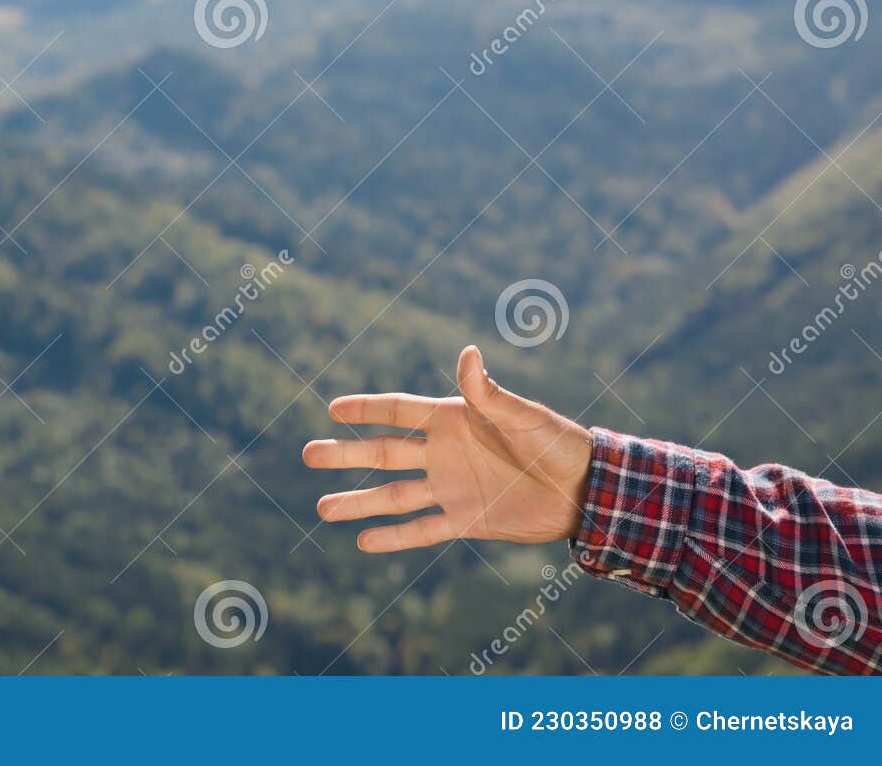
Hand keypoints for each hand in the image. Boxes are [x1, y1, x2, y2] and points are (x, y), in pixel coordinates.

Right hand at [304, 345, 593, 551]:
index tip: (332, 408)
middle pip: (383, 453)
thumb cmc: (557, 442)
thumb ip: (489, 393)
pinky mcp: (464, 520)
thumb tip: (468, 354)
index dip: (366, 409)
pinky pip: (421, 529)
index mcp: (453, 419)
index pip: (398, 411)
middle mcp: (443, 452)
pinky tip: (363, 541)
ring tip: (322, 507)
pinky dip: (394, 537)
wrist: (586, 490)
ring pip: (393, 495)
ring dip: (358, 501)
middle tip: (308, 454)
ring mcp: (450, 487)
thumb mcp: (522, 416)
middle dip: (346, 454)